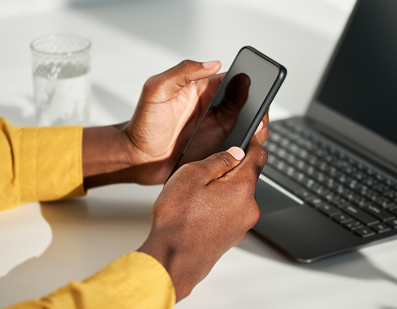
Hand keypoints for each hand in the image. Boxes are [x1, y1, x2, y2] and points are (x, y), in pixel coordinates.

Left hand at [82, 60, 268, 188]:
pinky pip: (238, 145)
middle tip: (259, 116)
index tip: (256, 88)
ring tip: (255, 132)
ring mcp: (216, 130)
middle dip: (259, 107)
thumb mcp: (157, 89)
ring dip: (257, 128)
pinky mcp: (216, 149)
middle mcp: (213, 109)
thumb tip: (213, 63)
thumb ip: (183, 71)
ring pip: (248, 124)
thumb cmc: (143, 123)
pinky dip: (248, 146)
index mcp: (202, 90)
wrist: (137, 158)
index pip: (233, 81)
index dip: (249, 83)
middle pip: (247, 103)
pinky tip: (247, 148)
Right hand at [137, 139, 267, 301]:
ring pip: (238, 196)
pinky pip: (231, 213)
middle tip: (205, 171)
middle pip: (248, 177)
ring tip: (196, 195)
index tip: (248, 137)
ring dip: (224, 190)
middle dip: (231, 169)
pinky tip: (198, 212)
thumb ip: (218, 160)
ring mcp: (243, 225)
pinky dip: (220, 207)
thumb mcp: (191, 175)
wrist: (172, 261)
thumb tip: (235, 152)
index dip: (252, 143)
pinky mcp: (233, 237)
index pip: (259, 156)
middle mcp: (250, 207)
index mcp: (243, 188)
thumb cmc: (177, 220)